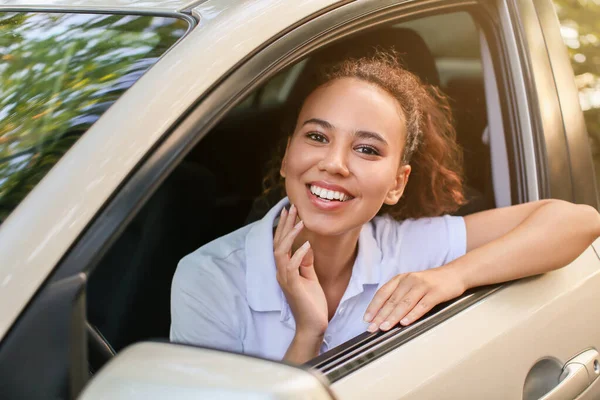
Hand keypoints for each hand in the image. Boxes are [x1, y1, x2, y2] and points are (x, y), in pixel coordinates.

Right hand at [274, 204, 327, 337]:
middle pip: (279, 243)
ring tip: (301, 221)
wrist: (313, 325)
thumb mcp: (310, 277)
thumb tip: (307, 245)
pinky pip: (291, 266)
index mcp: (285, 269)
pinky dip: (298, 254)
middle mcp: (281, 272)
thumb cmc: (312, 303)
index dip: (285, 227)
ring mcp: (285, 279)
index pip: (282, 243)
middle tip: (292, 207)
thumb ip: (306, 262)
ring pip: (281, 252)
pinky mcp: (292, 286)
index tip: (291, 211)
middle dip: (285, 224)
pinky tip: (306, 245)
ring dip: (291, 236)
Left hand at [363, 267, 465, 331]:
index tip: (367, 319)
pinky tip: (405, 322)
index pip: (383, 293)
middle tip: (372, 328)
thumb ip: (399, 296)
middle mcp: (409, 280)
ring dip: (393, 316)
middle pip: (392, 300)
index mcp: (401, 279)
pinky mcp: (435, 292)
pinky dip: (413, 314)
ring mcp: (423, 286)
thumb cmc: (431, 283)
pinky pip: (422, 305)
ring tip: (385, 327)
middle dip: (380, 315)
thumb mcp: (412, 284)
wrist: (455, 274)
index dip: (374, 306)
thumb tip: (384, 315)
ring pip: (405, 303)